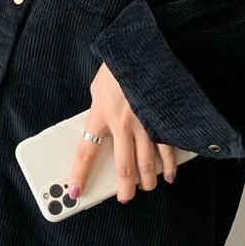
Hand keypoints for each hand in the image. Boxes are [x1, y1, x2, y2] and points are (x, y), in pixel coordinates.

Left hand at [68, 68, 179, 206]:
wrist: (147, 47)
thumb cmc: (121, 63)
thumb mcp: (99, 87)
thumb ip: (99, 109)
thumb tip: (100, 125)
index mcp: (101, 114)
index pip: (86, 153)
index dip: (79, 176)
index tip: (74, 192)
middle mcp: (123, 125)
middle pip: (123, 168)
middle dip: (124, 188)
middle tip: (125, 198)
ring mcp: (146, 124)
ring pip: (147, 164)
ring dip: (147, 181)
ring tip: (147, 187)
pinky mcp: (164, 120)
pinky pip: (167, 149)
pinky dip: (170, 165)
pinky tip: (170, 175)